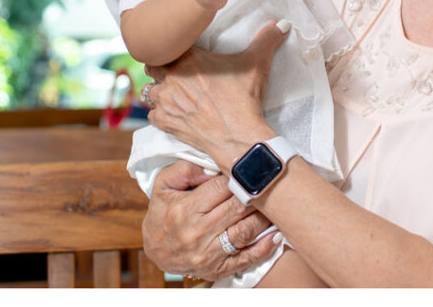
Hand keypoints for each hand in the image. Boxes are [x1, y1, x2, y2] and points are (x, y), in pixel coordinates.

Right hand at [142, 159, 281, 279]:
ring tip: (277, 204)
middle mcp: (196, 232)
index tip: (251, 168)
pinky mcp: (217, 269)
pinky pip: (246, 259)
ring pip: (245, 231)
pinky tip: (276, 235)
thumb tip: (212, 164)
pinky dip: (264, 247)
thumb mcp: (164, 185)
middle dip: (255, 194)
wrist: (155, 250)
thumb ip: (186, 169)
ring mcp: (208, 253)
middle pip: (237, 208)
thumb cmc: (164, 212)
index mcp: (184, 209)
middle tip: (270, 182)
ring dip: (264, 217)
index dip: (239, 176)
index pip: (221, 187)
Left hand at [145, 21, 288, 170]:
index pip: (163, 46)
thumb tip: (282, 24)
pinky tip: (174, 113)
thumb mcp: (257, 64)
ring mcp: (165, 101)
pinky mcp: (165, 122)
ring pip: (149, 92)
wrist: (238, 137)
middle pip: (151, 67)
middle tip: (176, 74)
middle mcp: (171, 77)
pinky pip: (152, 115)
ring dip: (159, 92)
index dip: (168, 50)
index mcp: (188, 58)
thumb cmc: (244, 99)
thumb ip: (266, 39)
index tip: (177, 54)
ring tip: (174, 94)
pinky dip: (160, 114)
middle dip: (160, 69)